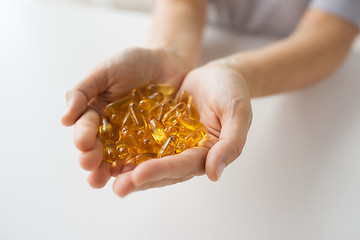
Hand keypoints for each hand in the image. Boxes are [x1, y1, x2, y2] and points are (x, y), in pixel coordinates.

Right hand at [62, 47, 189, 187]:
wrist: (168, 61)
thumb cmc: (134, 63)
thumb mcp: (104, 72)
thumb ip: (83, 92)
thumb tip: (64, 119)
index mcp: (96, 114)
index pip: (86, 129)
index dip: (83, 138)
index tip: (84, 144)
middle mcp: (113, 131)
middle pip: (100, 150)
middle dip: (93, 160)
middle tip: (91, 167)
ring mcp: (134, 139)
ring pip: (120, 159)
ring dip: (112, 170)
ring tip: (107, 180)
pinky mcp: (155, 143)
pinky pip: (148, 156)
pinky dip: (142, 165)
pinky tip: (139, 174)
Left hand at [113, 64, 252, 196]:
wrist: (217, 75)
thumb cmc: (232, 91)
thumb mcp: (238, 111)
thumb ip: (231, 142)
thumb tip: (214, 174)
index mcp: (206, 153)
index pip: (184, 166)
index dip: (162, 171)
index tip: (139, 175)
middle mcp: (186, 153)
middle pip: (163, 170)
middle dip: (140, 179)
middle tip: (118, 187)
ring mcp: (172, 143)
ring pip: (148, 160)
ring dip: (128, 170)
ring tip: (107, 178)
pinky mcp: (159, 130)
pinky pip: (141, 141)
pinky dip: (125, 148)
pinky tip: (107, 153)